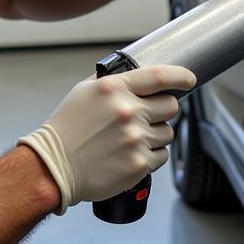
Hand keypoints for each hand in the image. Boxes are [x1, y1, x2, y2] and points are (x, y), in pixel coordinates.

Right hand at [17, 65, 195, 212]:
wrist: (53, 168)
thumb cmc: (66, 129)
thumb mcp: (84, 92)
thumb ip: (114, 81)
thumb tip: (138, 75)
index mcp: (114, 89)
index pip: (160, 76)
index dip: (181, 76)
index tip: (190, 79)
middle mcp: (128, 111)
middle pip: (170, 105)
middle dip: (163, 109)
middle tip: (148, 116)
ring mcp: (135, 139)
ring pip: (167, 132)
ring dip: (156, 134)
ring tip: (133, 139)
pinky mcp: (139, 164)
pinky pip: (162, 155)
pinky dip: (152, 154)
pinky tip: (132, 154)